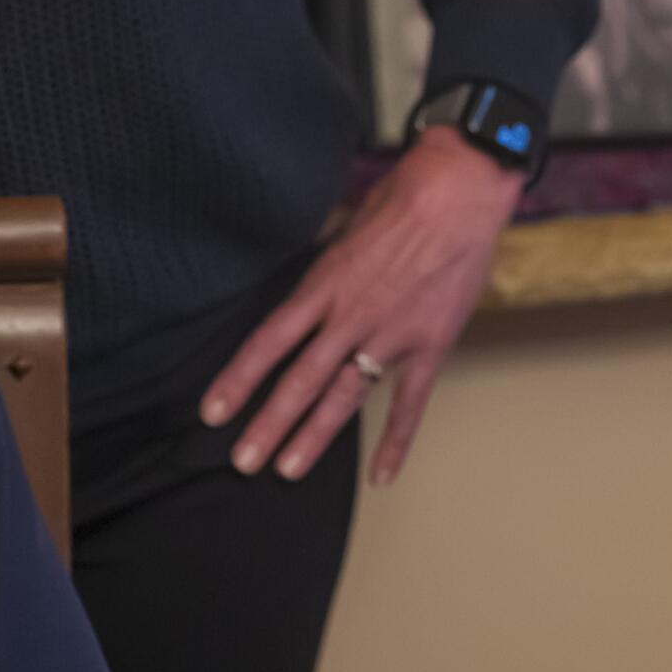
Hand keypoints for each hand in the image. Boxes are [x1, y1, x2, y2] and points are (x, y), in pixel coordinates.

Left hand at [199, 126, 523, 487]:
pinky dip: (396, 441)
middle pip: (298, 381)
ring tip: (286, 471)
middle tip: (242, 461)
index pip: (268, 342)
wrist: (457, 195)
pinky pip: (410, 403)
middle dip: (268, 425)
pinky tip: (380, 475)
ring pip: (343, 398)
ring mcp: (390, 337)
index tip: (214, 410)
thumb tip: (312, 287)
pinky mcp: (429, 346)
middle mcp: (349, 318)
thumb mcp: (344, 228)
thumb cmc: (400, 200)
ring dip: (313, 437)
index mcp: (322, 285)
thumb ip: (326, 267)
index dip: (238, 379)